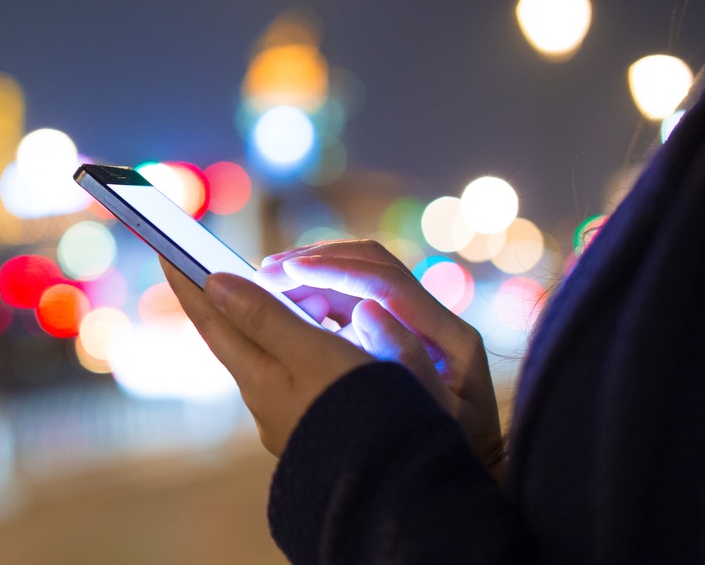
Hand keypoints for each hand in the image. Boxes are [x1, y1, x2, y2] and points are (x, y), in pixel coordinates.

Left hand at [161, 257, 372, 455]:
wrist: (392, 480)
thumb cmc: (357, 410)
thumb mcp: (312, 354)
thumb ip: (265, 317)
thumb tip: (213, 283)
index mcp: (258, 378)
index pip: (212, 320)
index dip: (189, 283)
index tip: (166, 250)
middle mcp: (264, 400)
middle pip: (236, 338)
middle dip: (229, 299)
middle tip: (222, 266)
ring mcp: (288, 417)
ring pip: (269, 356)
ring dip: (272, 321)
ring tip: (294, 298)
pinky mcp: (314, 425)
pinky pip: (297, 372)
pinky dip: (301, 346)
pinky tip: (322, 342)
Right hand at [254, 240, 503, 475]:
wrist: (466, 474)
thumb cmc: (448, 452)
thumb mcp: (435, 417)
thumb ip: (408, 363)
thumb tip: (367, 312)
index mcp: (449, 337)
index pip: (386, 281)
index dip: (335, 270)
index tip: (289, 271)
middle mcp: (435, 320)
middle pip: (373, 265)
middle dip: (318, 260)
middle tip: (268, 271)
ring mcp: (417, 323)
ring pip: (360, 275)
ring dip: (315, 271)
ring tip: (269, 280)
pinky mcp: (398, 332)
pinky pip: (354, 297)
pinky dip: (320, 292)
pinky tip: (289, 301)